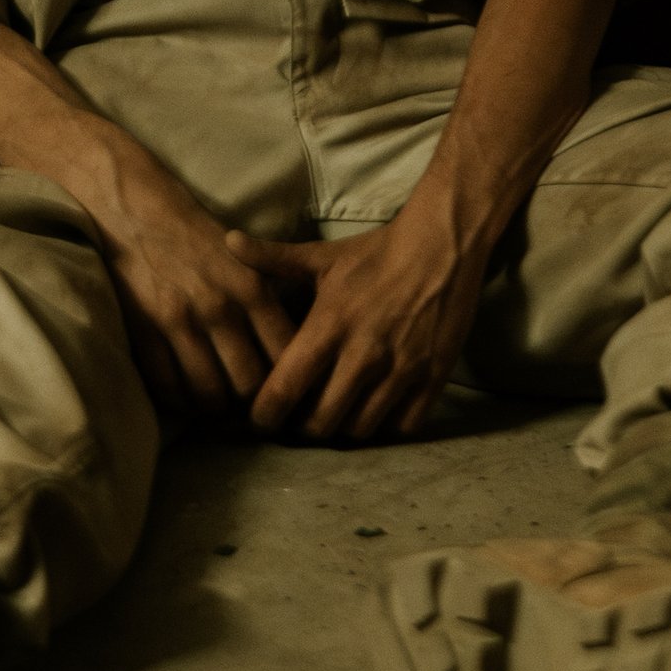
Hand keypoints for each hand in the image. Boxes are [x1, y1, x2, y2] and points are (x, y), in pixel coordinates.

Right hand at [88, 165, 299, 424]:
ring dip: (215, 407)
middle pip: (249, 384)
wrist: (136, 209)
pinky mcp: (144, 330)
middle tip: (249, 407)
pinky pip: (167, 386)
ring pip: (210, 393)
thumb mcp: (246, 260)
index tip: (284, 392)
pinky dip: (178, 401)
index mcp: (252, 289)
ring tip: (216, 405)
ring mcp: (179, 322)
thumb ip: (267, 302)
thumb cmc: (195, 236)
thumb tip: (292, 352)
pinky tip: (183, 396)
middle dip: (251, 402)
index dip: (288, 383)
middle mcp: (220, 308)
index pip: (284, 356)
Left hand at [242, 204, 490, 443]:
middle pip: (320, 423)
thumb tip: (227, 241)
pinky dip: (387, 426)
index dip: (265, 415)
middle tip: (299, 419)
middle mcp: (363, 354)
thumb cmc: (375, 253)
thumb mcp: (320, 256)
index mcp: (328, 326)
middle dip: (303, 428)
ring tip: (336, 414)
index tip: (261, 417)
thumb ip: (271, 258)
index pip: (284, 389)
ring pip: (361, 429)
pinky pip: (404, 426)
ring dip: (343, 429)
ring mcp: (401, 369)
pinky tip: (376, 409)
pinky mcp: (433, 376)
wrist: (442, 244)